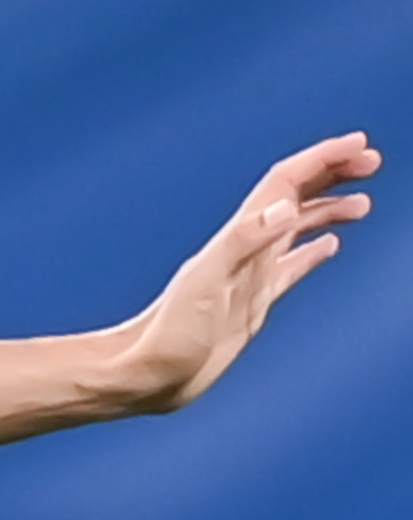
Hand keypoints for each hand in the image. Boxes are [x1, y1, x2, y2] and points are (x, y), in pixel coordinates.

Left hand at [115, 134, 370, 414]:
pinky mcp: (254, 302)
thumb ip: (243, 243)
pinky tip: (330, 246)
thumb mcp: (205, 286)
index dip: (321, 160)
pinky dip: (314, 251)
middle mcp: (246, 251)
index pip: (285, 185)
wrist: (147, 376)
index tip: (359, 144)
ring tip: (364, 201)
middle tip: (372, 160)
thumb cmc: (168, 337)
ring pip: (298, 229)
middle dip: (332, 174)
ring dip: (329, 209)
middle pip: (295, 198)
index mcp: (238, 240)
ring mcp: (251, 275)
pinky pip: (292, 267)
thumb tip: (285, 206)